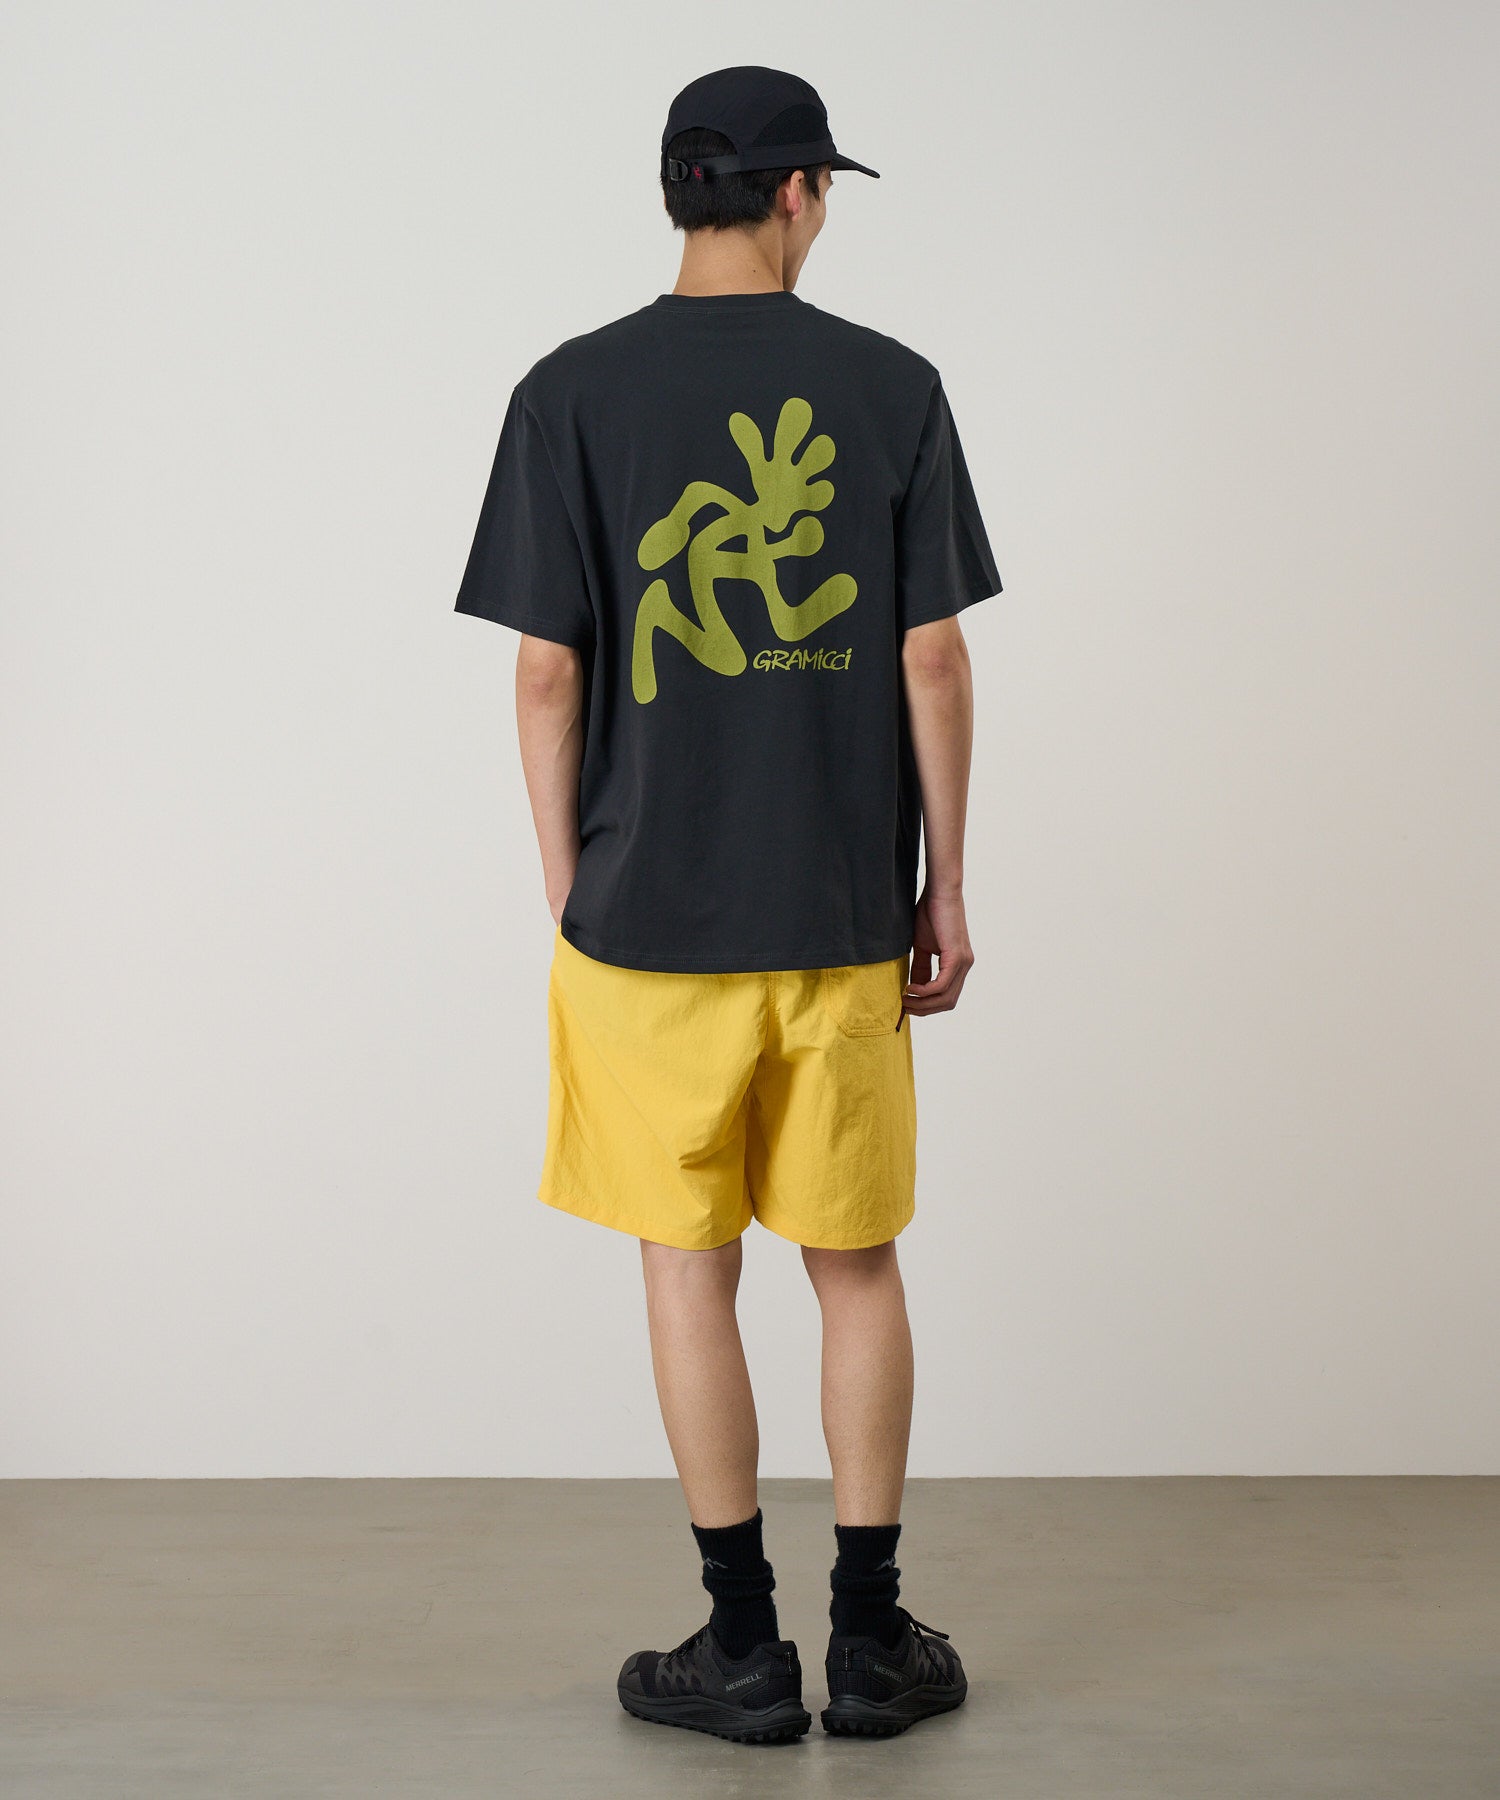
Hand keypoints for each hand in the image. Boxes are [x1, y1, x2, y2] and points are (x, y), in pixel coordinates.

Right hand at [904, 885, 973, 1017]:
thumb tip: (913, 989)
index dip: (927, 1006)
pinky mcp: (957, 957)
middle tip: (903, 1007)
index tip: (907, 1005)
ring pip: (945, 997)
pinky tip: (910, 988)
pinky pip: (941, 984)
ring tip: (904, 999)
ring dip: (923, 1003)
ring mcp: (963, 963)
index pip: (946, 996)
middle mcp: (965, 966)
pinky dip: (925, 991)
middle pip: (947, 1002)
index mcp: (958, 965)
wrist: (939, 893)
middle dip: (924, 1009)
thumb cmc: (930, 914)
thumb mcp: (922, 946)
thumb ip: (921, 968)